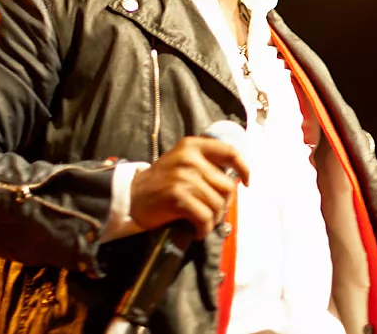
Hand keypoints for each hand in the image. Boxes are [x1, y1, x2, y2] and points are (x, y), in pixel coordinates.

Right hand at [129, 136, 250, 238]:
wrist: (130, 196)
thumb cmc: (161, 182)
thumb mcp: (182, 161)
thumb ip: (205, 164)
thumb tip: (236, 179)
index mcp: (193, 146)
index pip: (229, 152)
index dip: (243, 168)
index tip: (246, 182)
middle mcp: (190, 158)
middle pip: (227, 186)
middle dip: (224, 205)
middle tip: (212, 213)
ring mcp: (184, 177)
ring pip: (218, 205)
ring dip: (213, 220)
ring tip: (202, 223)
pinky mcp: (178, 197)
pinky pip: (205, 218)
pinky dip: (203, 229)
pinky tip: (196, 231)